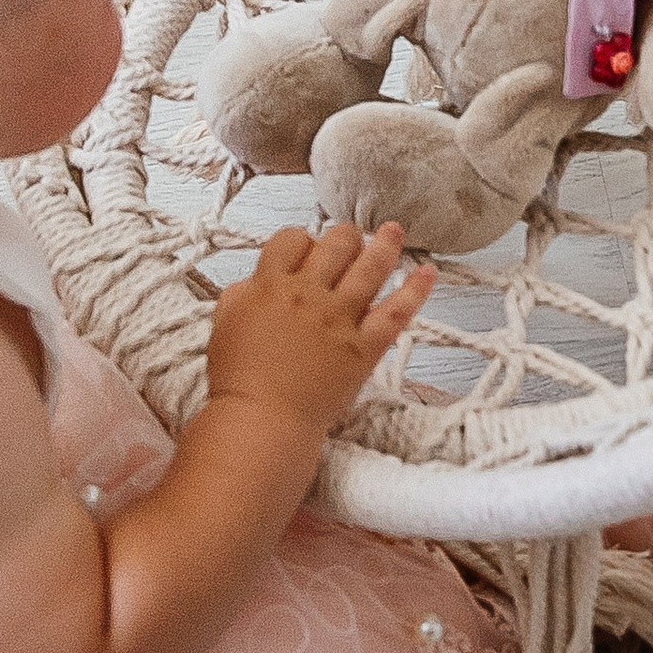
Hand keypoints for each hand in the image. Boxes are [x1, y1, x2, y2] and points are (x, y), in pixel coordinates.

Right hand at [206, 222, 434, 446]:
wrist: (261, 421)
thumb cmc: (237, 380)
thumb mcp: (224, 324)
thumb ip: (241, 293)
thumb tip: (257, 280)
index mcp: (271, 285)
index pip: (293, 239)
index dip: (303, 239)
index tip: (309, 249)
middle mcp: (309, 293)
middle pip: (336, 244)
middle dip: (346, 236)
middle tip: (351, 240)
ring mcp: (340, 318)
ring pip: (371, 267)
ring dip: (386, 244)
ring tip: (394, 231)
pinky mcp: (365, 346)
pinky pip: (397, 311)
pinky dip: (415, 290)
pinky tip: (428, 273)